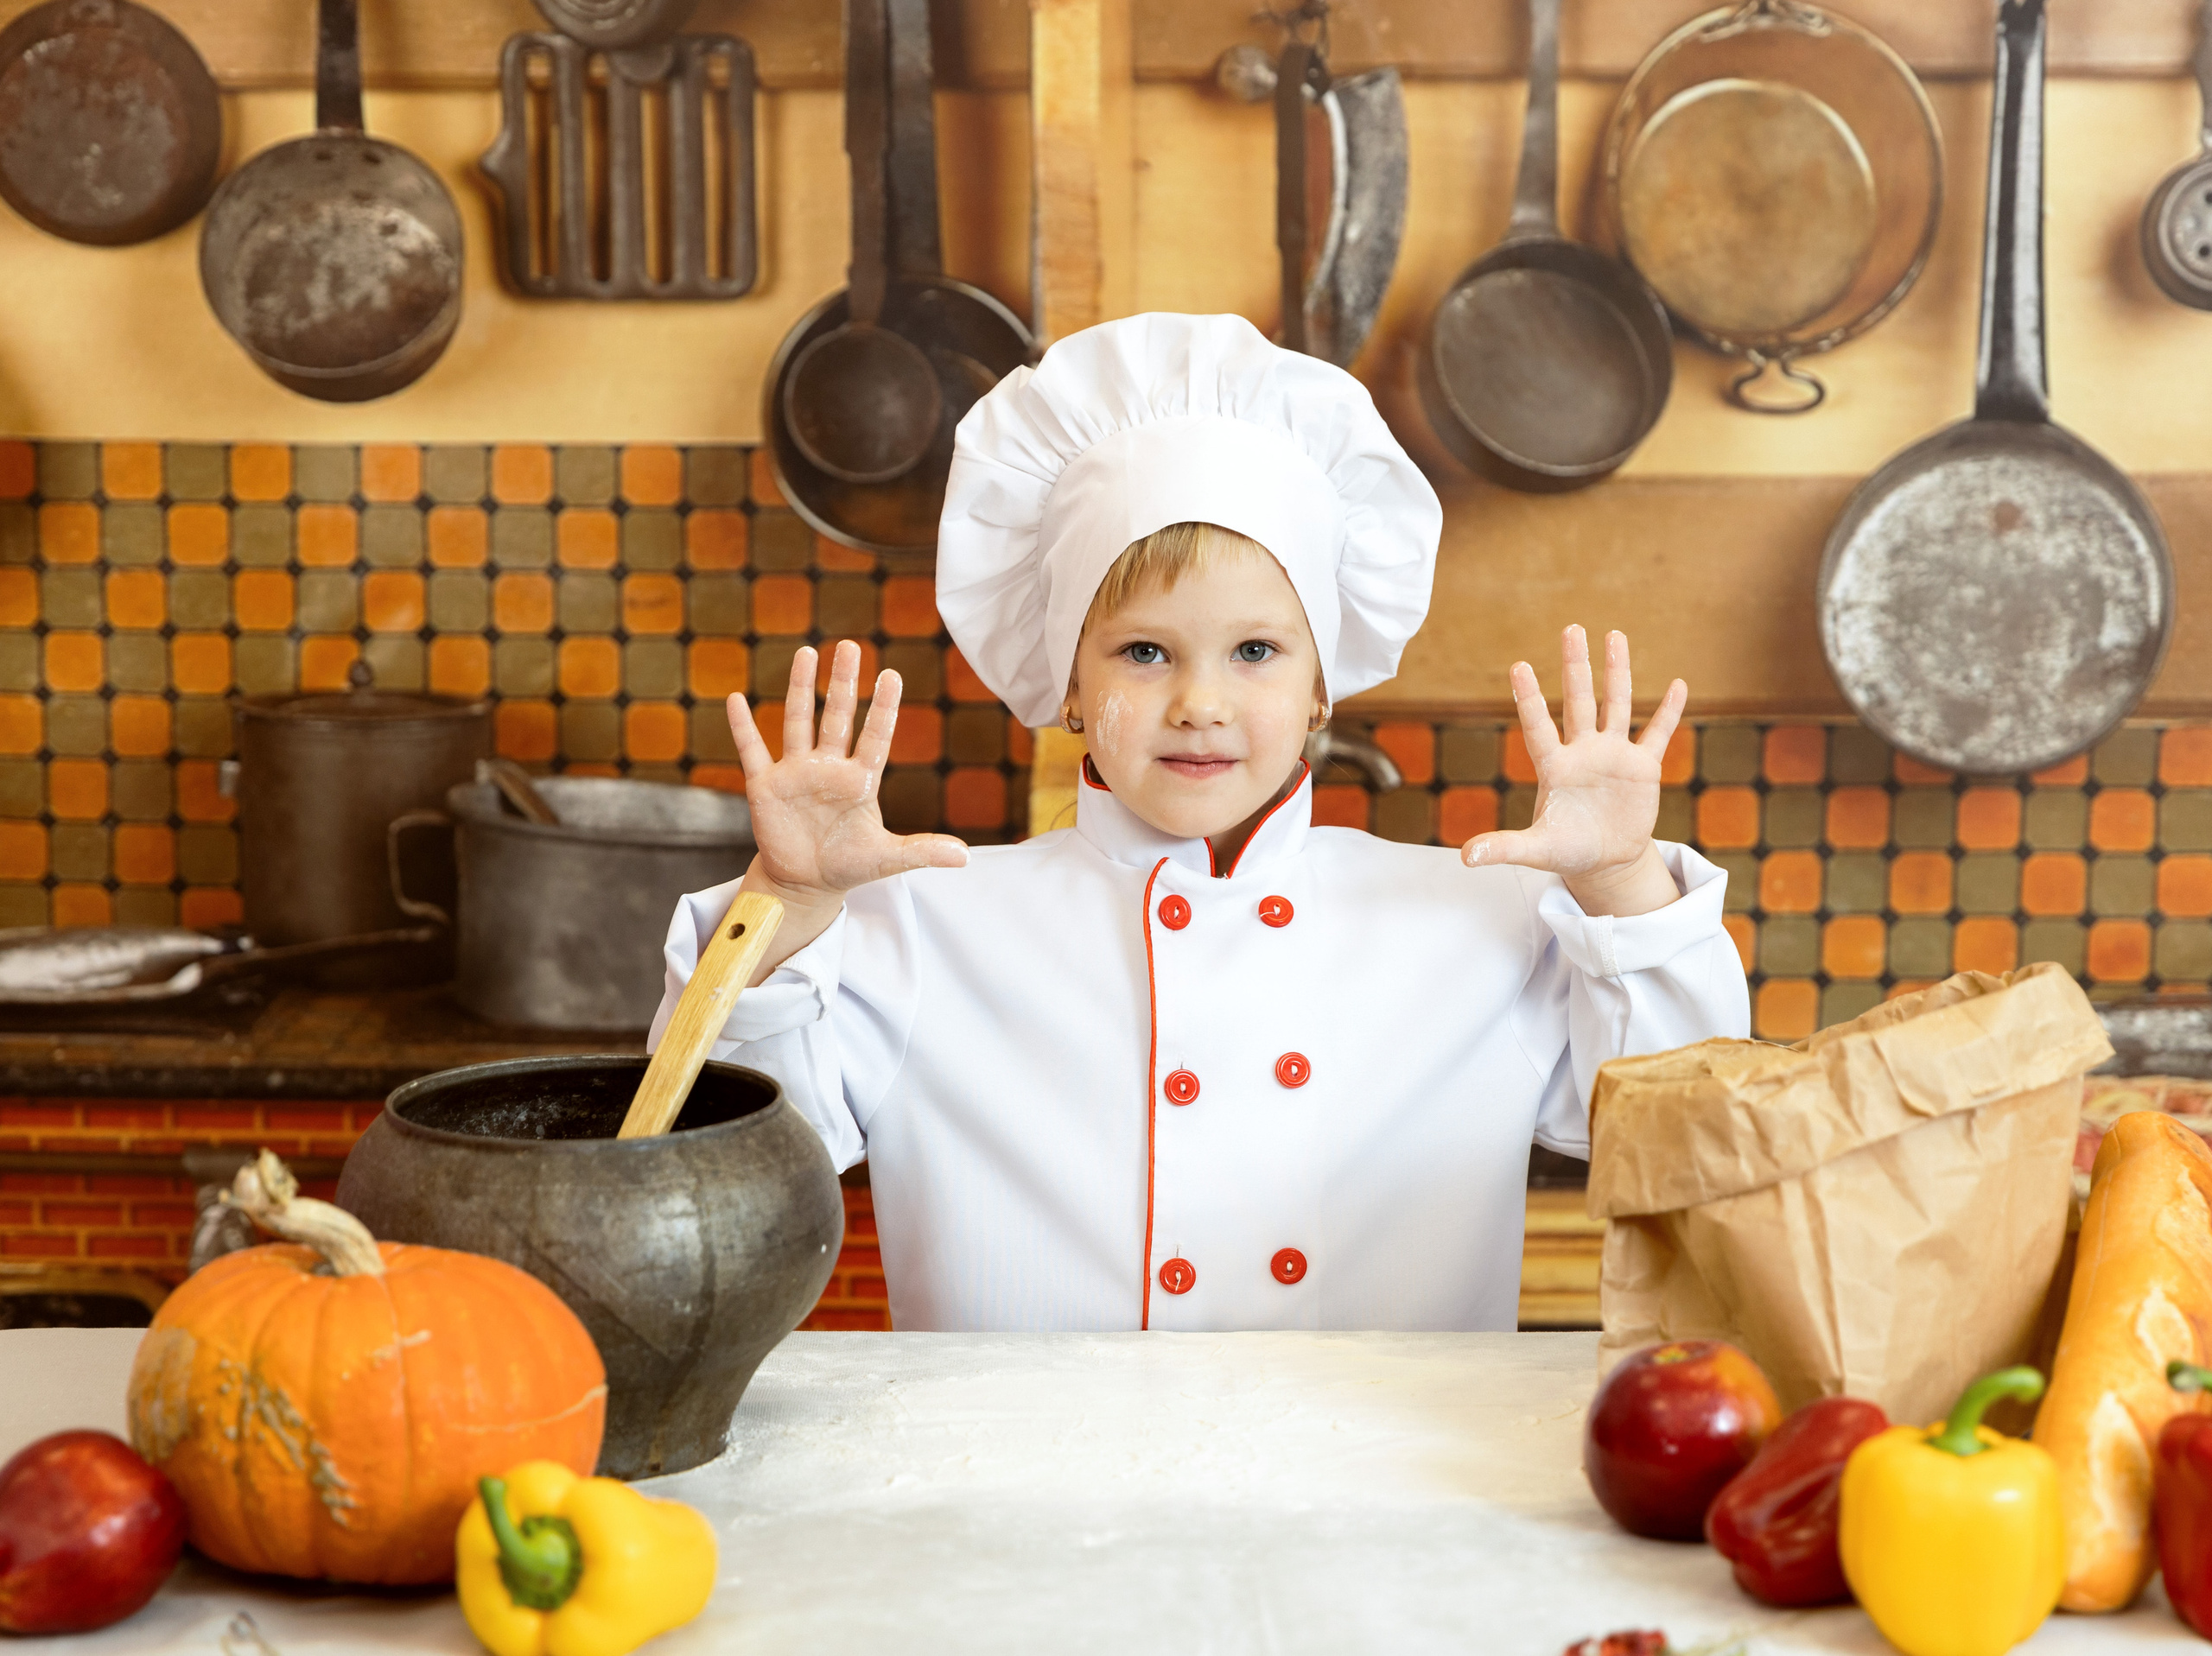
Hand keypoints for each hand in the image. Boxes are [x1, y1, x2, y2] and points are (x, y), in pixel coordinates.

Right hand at [727, 641, 967, 927]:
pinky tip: (736, 700)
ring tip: (807, 653)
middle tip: (850, 646)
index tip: (891, 676)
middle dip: (843, 682)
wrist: (805, 884)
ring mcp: (797, 773)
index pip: (875, 736)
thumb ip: (922, 850)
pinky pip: (752, 751)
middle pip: (837, 716)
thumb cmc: (848, 865)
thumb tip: (966, 857)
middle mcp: (829, 768)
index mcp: (860, 780)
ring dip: (801, 688)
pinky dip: (743, 727)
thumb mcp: (887, 859)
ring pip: (799, 721)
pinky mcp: (766, 786)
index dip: (883, 708)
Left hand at [1461, 626, 1684, 917]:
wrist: (1604, 860)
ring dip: (1616, 672)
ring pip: (1615, 705)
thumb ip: (1504, 848)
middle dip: (1576, 666)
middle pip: (1579, 701)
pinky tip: (1678, 685)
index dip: (1530, 699)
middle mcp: (1583, 752)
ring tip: (1615, 635)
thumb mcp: (1536, 850)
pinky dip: (1668, 712)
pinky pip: (1657, 734)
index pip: (1538, 727)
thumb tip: (1466, 858)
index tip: (1519, 666)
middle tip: (1572, 629)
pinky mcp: (1642, 768)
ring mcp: (1613, 756)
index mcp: (1554, 767)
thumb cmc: (1566, 850)